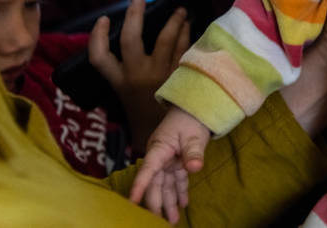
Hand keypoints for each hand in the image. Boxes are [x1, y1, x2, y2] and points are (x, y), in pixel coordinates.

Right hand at [88, 0, 190, 150]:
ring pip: (165, 39)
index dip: (97, 36)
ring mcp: (159, 75)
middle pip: (131, 39)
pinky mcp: (179, 76)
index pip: (99, 57)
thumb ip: (124, 69)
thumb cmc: (142, 109)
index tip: (104, 19)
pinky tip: (189, 25)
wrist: (162, 135)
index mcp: (119, 81)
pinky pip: (184, 48)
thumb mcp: (124, 92)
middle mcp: (136, 76)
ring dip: (173, 20)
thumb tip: (133, 32)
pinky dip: (187, 34)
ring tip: (179, 9)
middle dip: (135, 14)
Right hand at [129, 107, 209, 223]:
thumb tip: (194, 168)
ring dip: (169, 202)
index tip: (132, 201)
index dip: (139, 186)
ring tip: (173, 220)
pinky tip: (182, 205)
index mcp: (159, 149)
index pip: (147, 170)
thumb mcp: (193, 135)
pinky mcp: (177, 162)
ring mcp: (168, 161)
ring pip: (166, 185)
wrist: (194, 108)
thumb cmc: (190, 119)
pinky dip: (180, 191)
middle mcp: (160, 157)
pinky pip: (177, 180)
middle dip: (157, 203)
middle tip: (158, 221)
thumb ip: (193, 152)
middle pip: (155, 183)